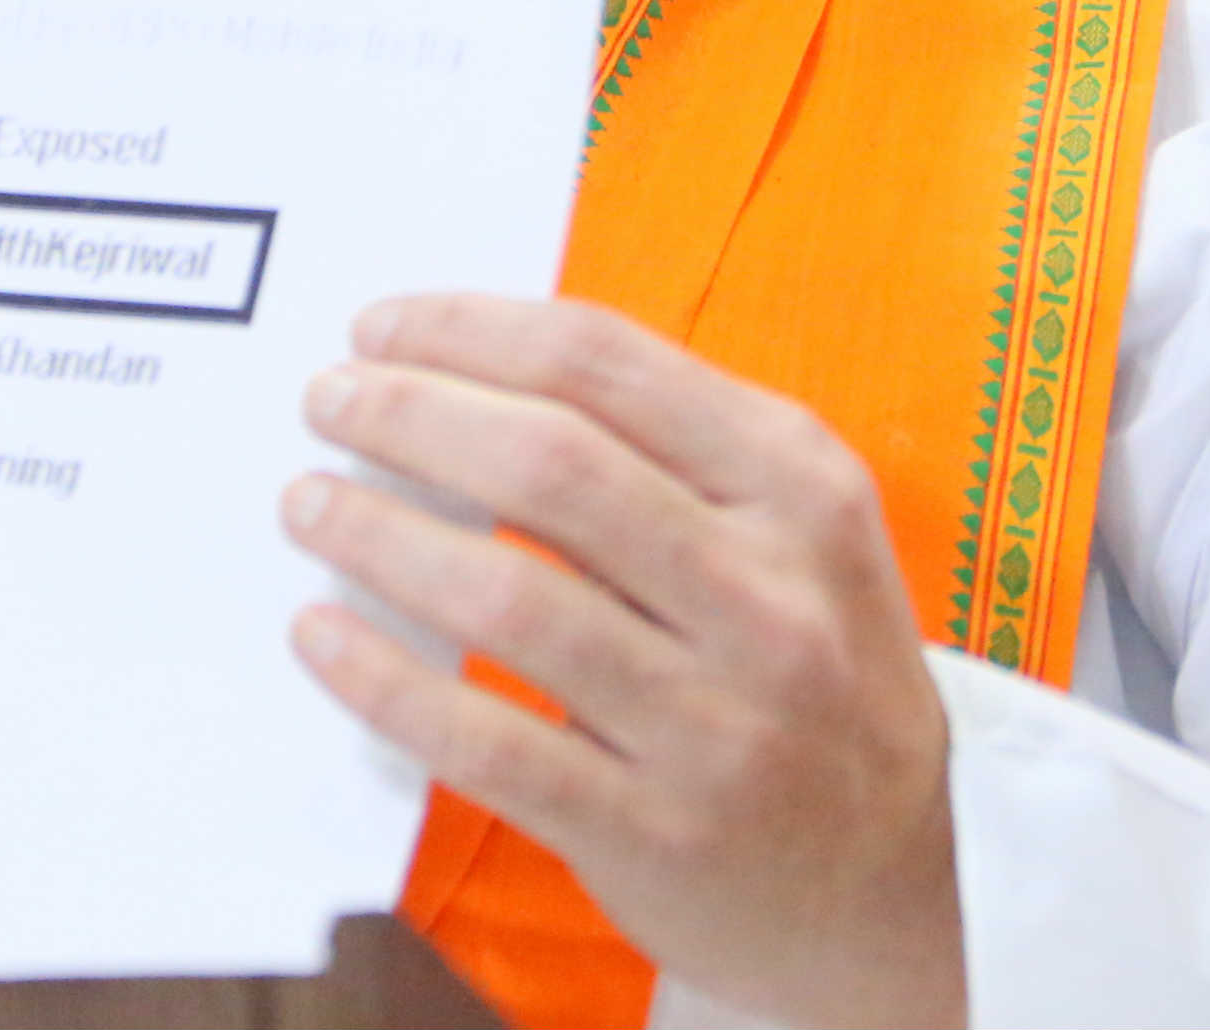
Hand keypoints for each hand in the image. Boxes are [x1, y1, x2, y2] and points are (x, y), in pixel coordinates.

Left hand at [283, 295, 960, 1029]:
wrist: (899, 880)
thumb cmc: (813, 670)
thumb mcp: (798, 531)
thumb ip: (670, 450)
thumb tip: (469, 374)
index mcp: (800, 486)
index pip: (606, 365)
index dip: (470, 331)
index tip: (379, 328)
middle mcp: (769, 594)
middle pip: (550, 464)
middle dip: (412, 416)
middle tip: (328, 404)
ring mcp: (717, 721)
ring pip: (510, 600)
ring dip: (381, 538)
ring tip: (310, 504)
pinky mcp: (656, 830)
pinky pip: (489, 742)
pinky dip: (387, 680)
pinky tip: (325, 636)